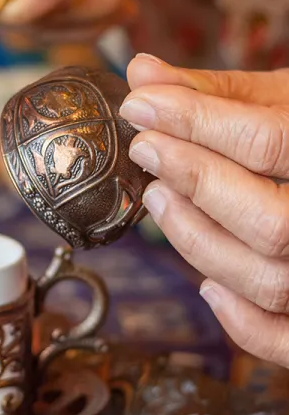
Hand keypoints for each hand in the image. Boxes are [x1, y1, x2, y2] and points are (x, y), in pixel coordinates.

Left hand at [121, 54, 288, 365]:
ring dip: (199, 241)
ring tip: (159, 199)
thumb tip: (142, 72)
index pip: (269, 141)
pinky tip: (207, 285)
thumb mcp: (287, 100)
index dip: (195, 120)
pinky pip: (286, 341)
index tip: (140, 103)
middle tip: (145, 147)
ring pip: (269, 280)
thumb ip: (219, 92)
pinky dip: (241, 322)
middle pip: (270, 221)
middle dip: (195, 181)